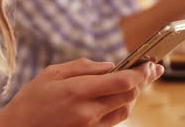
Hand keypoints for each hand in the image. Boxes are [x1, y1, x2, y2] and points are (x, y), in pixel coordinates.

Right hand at [0, 59, 163, 126]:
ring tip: (138, 80)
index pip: (122, 81)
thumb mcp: (52, 73)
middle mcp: (88, 112)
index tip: (151, 64)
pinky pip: (114, 120)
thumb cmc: (31, 99)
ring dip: (134, 95)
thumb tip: (110, 66)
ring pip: (125, 111)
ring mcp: (90, 126)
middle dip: (143, 81)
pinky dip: (121, 106)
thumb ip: (84, 67)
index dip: (141, 73)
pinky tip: (121, 95)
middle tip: (152, 69)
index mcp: (78, 91)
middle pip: (129, 96)